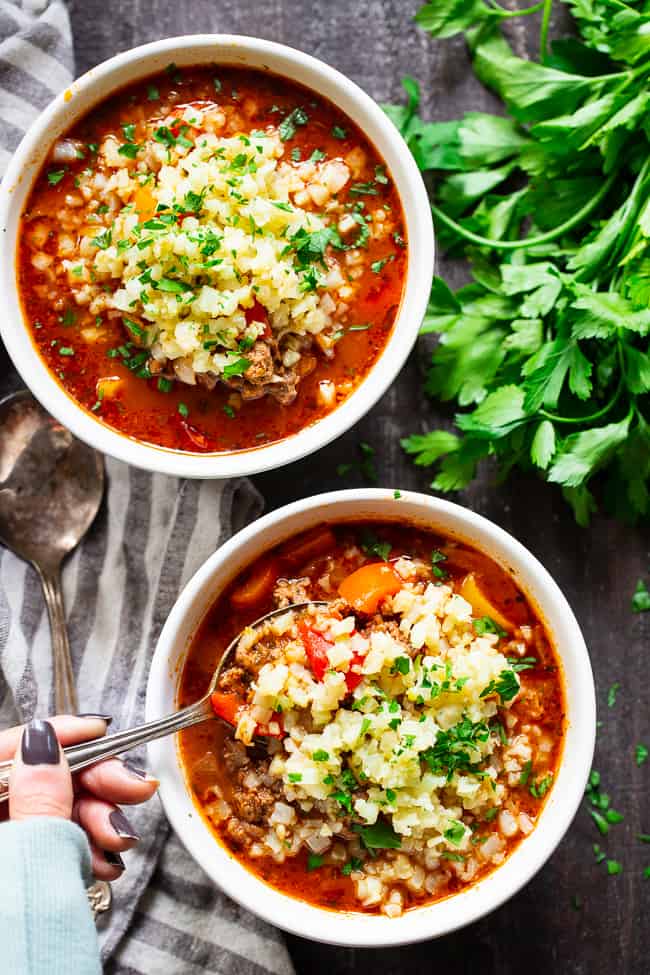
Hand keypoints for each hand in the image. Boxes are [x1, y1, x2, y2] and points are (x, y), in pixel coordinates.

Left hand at [2, 715, 157, 879]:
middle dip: (91, 781)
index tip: (100, 730)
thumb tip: (45, 740)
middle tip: (134, 787)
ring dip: (96, 818)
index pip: (11, 749)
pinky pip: (53, 844)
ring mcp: (10, 851)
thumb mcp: (35, 865)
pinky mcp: (24, 873)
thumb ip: (42, 800)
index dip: (58, 734)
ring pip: (52, 811)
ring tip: (118, 839)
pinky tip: (103, 859)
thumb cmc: (16, 949)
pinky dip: (83, 845)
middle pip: (38, 778)